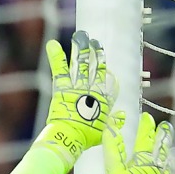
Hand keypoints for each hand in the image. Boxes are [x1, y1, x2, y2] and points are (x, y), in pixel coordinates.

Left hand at [33, 31, 118, 167]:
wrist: (71, 137)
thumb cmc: (86, 137)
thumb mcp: (104, 131)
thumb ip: (113, 121)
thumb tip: (122, 115)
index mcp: (103, 98)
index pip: (105, 78)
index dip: (103, 66)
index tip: (102, 56)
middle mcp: (92, 89)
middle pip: (94, 66)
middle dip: (93, 52)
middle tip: (92, 41)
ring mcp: (78, 86)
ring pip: (81, 64)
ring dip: (80, 49)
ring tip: (81, 36)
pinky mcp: (63, 88)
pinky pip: (60, 69)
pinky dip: (56, 56)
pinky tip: (52, 44)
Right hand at [104, 111, 174, 173]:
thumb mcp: (113, 169)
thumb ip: (112, 148)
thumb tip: (110, 128)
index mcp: (143, 160)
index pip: (145, 139)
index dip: (145, 127)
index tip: (146, 117)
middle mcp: (155, 168)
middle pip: (160, 150)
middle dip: (161, 138)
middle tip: (165, 127)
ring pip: (167, 166)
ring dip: (168, 157)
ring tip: (172, 151)